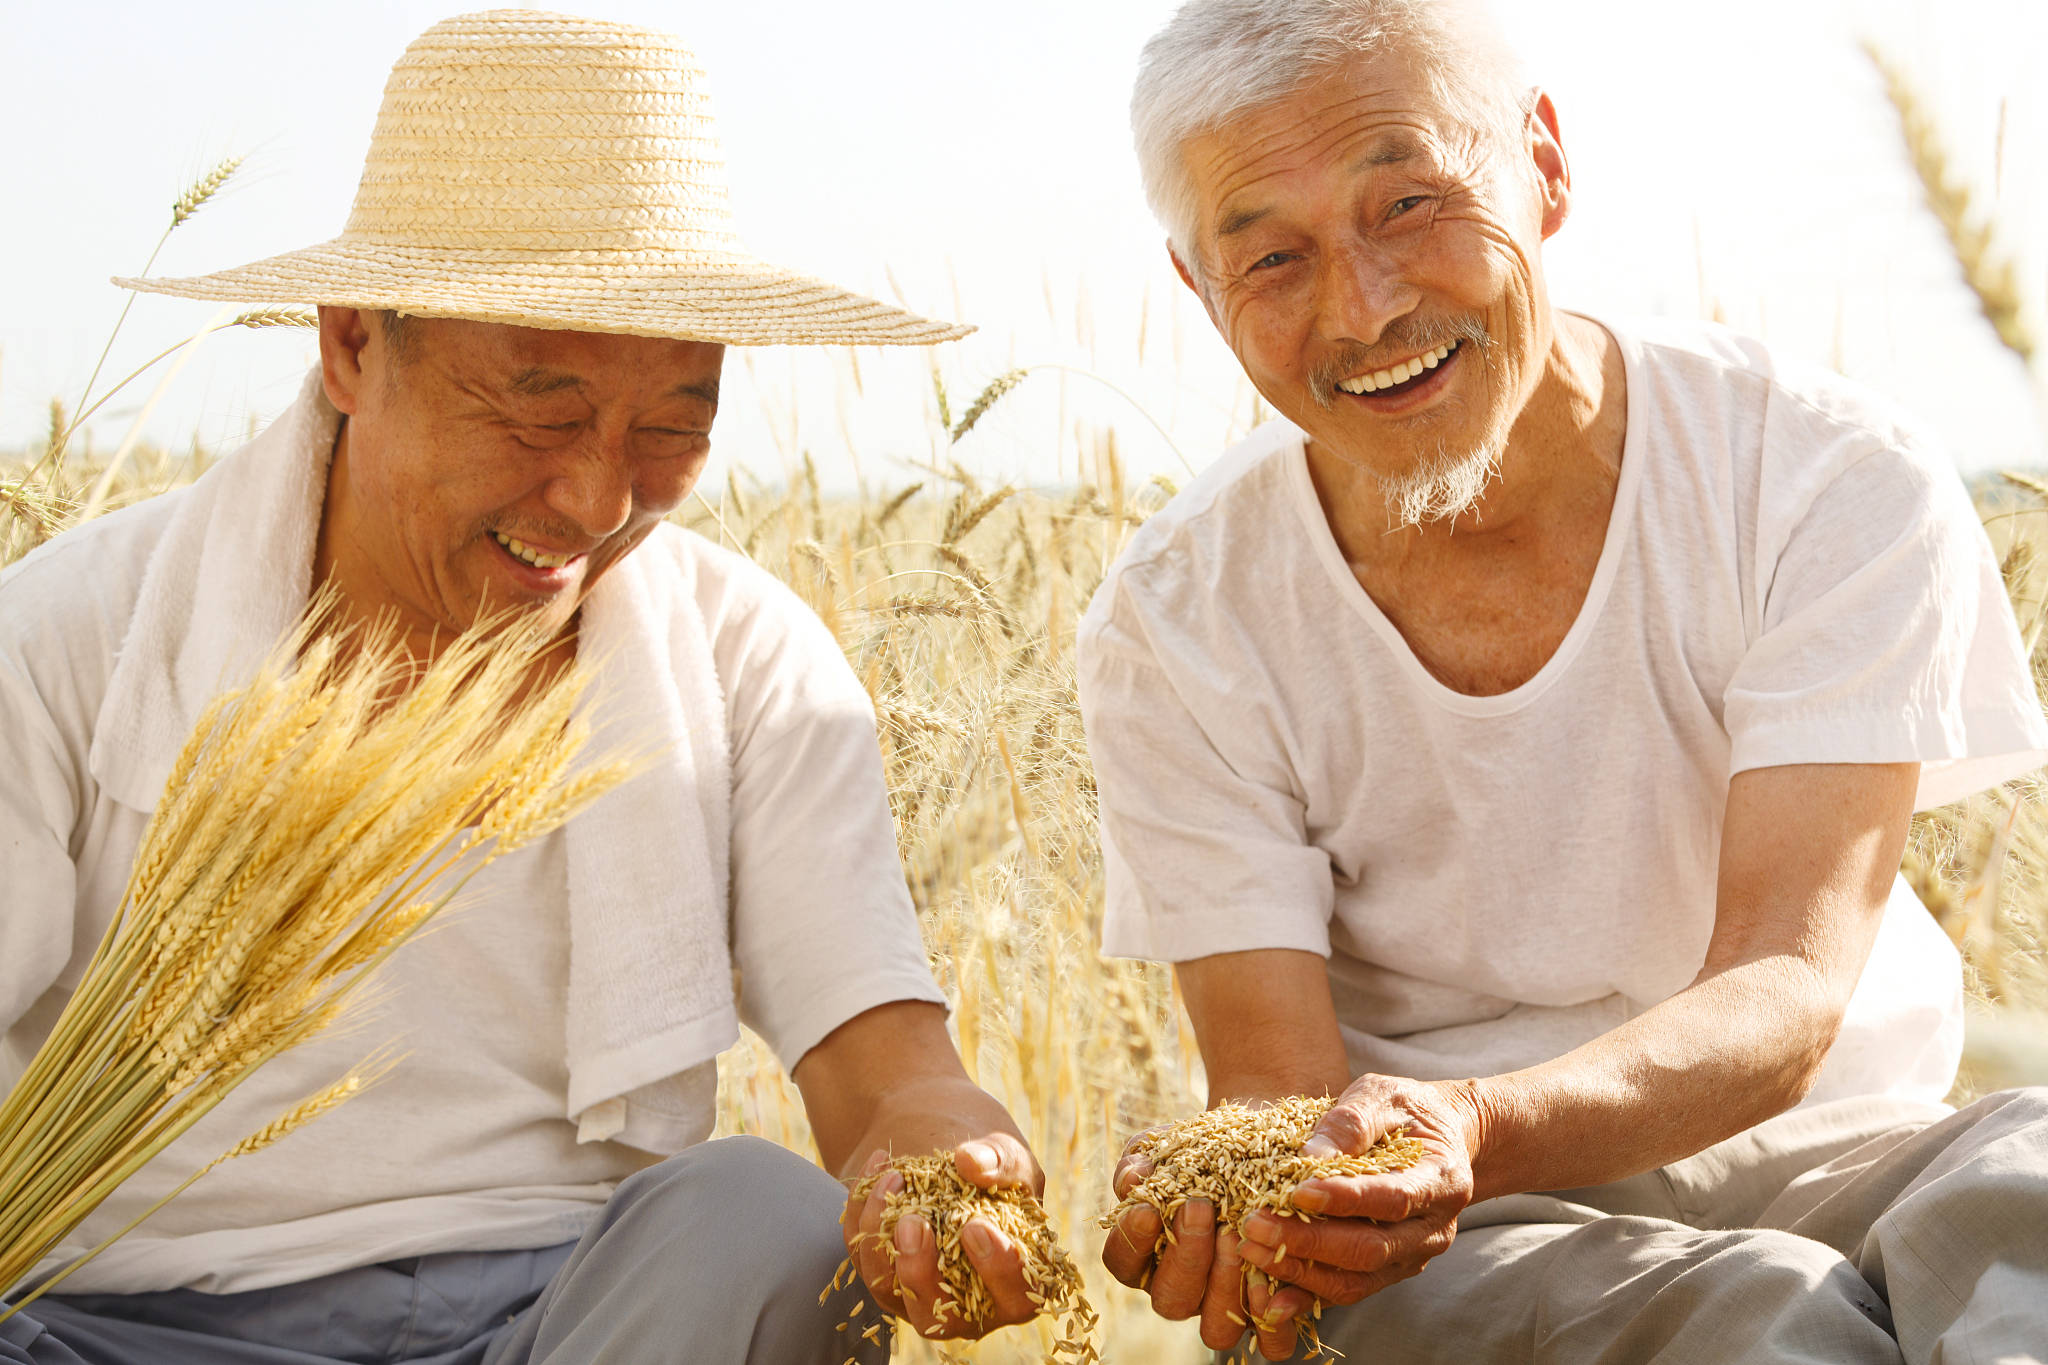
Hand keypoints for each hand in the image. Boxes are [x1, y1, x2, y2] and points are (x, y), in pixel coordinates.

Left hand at [839, 1132, 1042, 1340]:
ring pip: (889, 1291)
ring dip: (882, 1237)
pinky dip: (863, 1209)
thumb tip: (969, 1161)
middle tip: (912, 1223)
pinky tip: (878, 1165)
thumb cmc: (997, 1170)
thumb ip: (1001, 1162)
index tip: (975, 1226)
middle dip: (920, 1273)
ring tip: (894, 1178)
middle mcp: (967, 1304)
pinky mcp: (883, 1275)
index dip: (998, 1270)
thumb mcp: (1010, 1158)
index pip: (1017, 1296)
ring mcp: (919, 1295)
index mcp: (1015, 1285)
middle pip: (942, 1320)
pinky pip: (863, 1255)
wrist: (958, 1163)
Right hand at [1101, 1127, 1258, 1351]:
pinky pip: (1272, 1342)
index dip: (1132, 1241)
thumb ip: (1144, 1158)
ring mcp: (1225, 1306)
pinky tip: (1280, 1283)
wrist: (1273, 1148)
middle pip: (1169, 1300)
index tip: (1147, 1207)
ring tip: (1236, 1234)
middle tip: (1199, 1210)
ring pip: (1216, 1329)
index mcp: (1150, 1254)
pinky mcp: (1270, 1315)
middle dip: (1184, 1256)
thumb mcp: (1173, 1142)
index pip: (1122, 1262)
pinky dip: (1276, 1322)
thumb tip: (1132, 1180)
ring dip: (1224, 1284)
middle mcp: (1184, 1287)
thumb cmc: (1212, 1146)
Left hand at [1235, 1076, 1478, 1358]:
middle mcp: (1433, 1228)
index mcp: (1441, 1179)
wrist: (1444, 1135)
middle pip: (1371, 1250)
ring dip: (1301, 1272)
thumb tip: (1309, 1159)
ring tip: (1251, 1251)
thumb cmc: (1408, 1109)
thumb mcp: (1383, 1095)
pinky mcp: (1390, 1270)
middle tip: (1255, 1226)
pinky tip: (1270, 1297)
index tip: (1296, 1193)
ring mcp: (1413, 1255)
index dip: (1345, 1200)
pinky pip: (1349, 1290)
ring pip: (1358, 1280)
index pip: (1393, 1199)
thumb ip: (1350, 1123)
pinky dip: (1308, 1295)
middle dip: (1309, 1243)